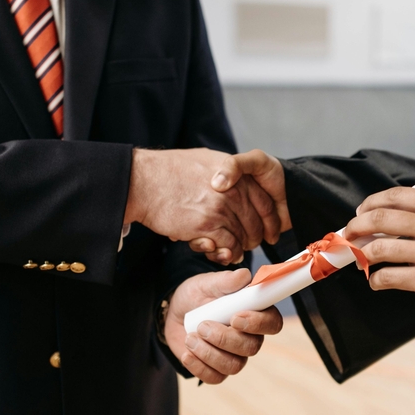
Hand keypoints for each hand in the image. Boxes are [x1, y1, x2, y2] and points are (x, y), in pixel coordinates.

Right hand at [124, 148, 281, 264]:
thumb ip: (227, 171)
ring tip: (233, 252)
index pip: (265, 202)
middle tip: (248, 245)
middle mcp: (233, 191)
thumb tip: (234, 180)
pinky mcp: (207, 226)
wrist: (144, 181)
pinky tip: (223, 253)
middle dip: (255, 237)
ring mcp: (221, 209)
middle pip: (256, 222)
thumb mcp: (207, 160)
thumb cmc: (170, 170)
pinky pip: (229, 246)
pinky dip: (228, 253)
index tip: (269, 231)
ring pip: (244, 236)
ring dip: (240, 248)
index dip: (270, 220)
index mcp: (237, 174)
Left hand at [163, 269, 283, 383]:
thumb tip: (245, 276)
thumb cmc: (198, 295)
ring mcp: (234, 356)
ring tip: (191, 337)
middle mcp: (250, 337)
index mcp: (255, 313)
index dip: (258, 324)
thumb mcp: (208, 283)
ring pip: (233, 366)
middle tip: (202, 326)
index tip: (235, 317)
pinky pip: (215, 377)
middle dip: (224, 338)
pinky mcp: (217, 369)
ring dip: (208, 353)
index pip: (272, 323)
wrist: (175, 312)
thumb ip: (227, 280)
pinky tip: (187, 353)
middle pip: (251, 348)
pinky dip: (198, 366)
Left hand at [344, 187, 414, 315]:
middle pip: (380, 218)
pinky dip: (376, 280)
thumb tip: (398, 215)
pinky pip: (389, 277)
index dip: (370, 203)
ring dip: (363, 254)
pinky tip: (377, 281)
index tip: (361, 211)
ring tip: (361, 259)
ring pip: (380, 248)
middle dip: (356, 226)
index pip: (395, 195)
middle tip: (350, 233)